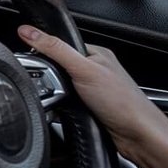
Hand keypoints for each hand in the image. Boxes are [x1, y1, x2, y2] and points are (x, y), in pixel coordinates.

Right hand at [17, 25, 167, 167]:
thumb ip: (55, 49)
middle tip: (56, 87)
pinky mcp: (90, 108)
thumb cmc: (123, 102)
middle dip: (51, 80)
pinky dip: (63, 110)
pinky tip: (68, 113)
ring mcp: (93, 91)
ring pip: (61, 89)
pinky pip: (66, 105)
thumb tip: (28, 31)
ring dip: (57, 97)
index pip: (60, 45)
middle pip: (58, 68)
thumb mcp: (83, 69)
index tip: (36, 62)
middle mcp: (95, 71)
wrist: (139, 136)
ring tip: (66, 103)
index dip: (46, 53)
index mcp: (96, 54)